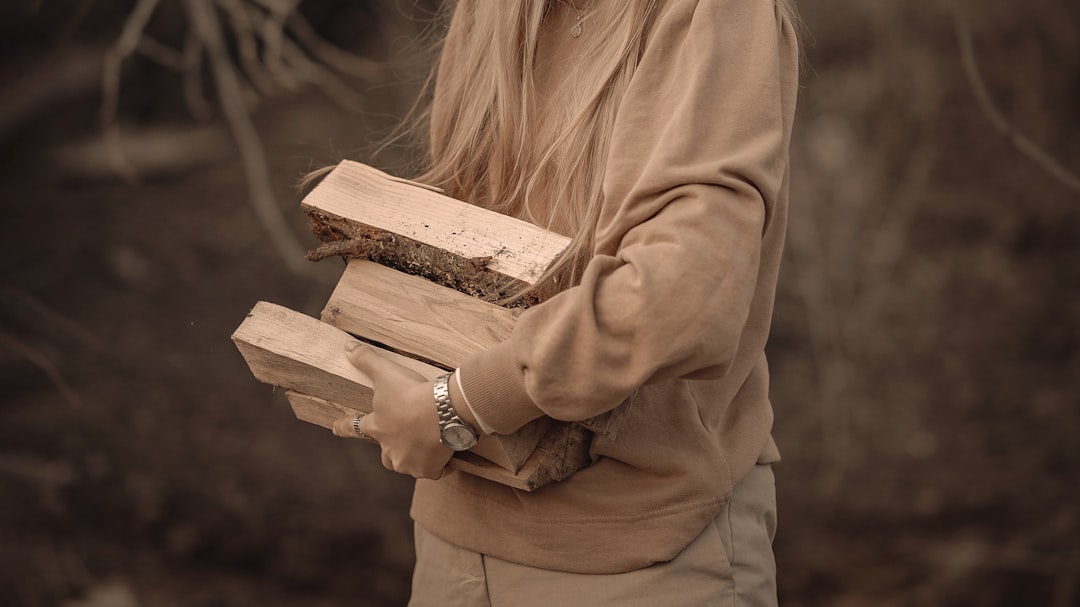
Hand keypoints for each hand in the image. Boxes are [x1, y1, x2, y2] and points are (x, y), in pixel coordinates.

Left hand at [331, 341, 452, 479]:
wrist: (445, 411)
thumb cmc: (412, 393)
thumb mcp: (387, 373)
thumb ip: (367, 360)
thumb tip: (347, 346)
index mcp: (377, 427)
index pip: (353, 427)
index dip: (343, 426)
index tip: (335, 427)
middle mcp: (389, 450)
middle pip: (383, 455)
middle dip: (388, 448)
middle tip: (399, 439)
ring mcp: (408, 462)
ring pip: (405, 464)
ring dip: (411, 457)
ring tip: (424, 446)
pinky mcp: (429, 469)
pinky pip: (432, 471)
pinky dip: (437, 466)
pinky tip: (444, 459)